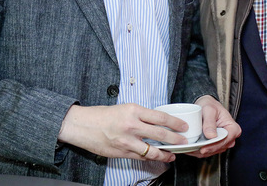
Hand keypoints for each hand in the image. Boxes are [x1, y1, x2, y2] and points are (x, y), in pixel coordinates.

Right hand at [57, 103, 190, 161]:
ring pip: (152, 150)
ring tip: (173, 154)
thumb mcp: (124, 108)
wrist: (82, 125)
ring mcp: (126, 141)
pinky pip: (140, 157)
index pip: (160, 117)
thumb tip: (156, 122)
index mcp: (133, 110)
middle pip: (160, 134)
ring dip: (165, 153)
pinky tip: (157, 158)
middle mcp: (131, 125)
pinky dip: (151, 158)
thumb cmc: (101, 115)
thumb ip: (140, 115)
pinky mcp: (121, 152)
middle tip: (184, 141)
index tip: (183, 126)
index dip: (175, 123)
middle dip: (175, 139)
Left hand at [187, 95, 240, 157]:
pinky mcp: (215, 145)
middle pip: (219, 147)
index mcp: (233, 128)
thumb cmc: (210, 105)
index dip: (214, 145)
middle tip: (193, 148)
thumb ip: (210, 122)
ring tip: (189, 148)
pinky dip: (199, 151)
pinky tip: (191, 148)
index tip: (203, 148)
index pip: (225, 140)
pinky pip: (208, 152)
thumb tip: (211, 136)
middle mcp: (230, 137)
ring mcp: (223, 142)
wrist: (206, 105)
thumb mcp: (209, 110)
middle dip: (206, 149)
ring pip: (212, 151)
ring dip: (201, 152)